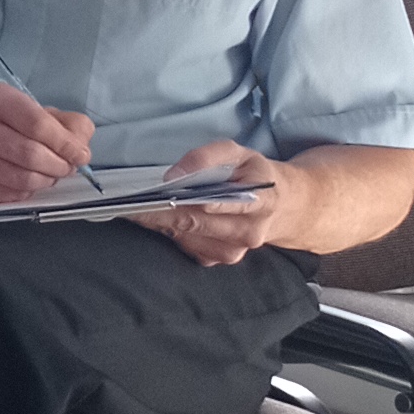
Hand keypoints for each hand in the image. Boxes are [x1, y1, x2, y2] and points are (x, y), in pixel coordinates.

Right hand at [0, 77, 95, 208]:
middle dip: (59, 165)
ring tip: (47, 176)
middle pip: (32, 153)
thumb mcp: (20, 111)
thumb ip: (60, 121)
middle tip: (66, 168)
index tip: (80, 154)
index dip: (65, 142)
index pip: (37, 123)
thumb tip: (82, 142)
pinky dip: (26, 192)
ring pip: (23, 178)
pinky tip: (24, 184)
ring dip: (45, 181)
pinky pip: (10, 195)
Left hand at [143, 143, 287, 268]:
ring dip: (163, 224)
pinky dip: (172, 233)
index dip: (184, 203)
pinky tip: (164, 219)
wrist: (284, 206)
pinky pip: (188, 249)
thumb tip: (173, 176)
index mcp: (261, 202)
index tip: (152, 197)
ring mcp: (236, 251)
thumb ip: (207, 156)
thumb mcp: (239, 153)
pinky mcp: (221, 260)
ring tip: (142, 208)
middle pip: (194, 224)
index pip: (218, 205)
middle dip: (159, 214)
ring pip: (187, 238)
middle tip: (129, 204)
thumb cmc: (254, 176)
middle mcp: (250, 232)